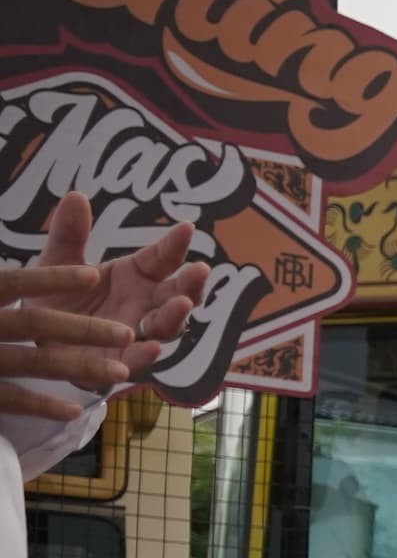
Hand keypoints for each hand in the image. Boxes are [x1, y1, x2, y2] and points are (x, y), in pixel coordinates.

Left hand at [4, 196, 208, 416]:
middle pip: (176, 294)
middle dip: (191, 284)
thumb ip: (69, 234)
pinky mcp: (118, 363)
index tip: (187, 227)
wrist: (35, 338)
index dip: (176, 244)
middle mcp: (144, 305)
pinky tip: (152, 347)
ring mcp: (135, 334)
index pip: (162, 258)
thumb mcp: (58, 262)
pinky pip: (138, 361)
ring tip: (182, 304)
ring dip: (177, 316)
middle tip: (200, 269)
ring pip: (166, 326)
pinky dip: (147, 355)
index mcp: (135, 276)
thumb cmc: (55, 297)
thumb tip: (76, 195)